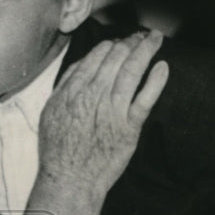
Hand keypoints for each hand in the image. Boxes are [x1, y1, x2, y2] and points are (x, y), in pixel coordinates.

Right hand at [38, 31, 167, 196]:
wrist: (71, 178)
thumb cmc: (58, 148)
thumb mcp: (51, 110)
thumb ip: (66, 85)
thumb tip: (82, 64)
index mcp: (74, 90)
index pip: (96, 56)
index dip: (111, 45)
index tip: (119, 41)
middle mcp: (94, 96)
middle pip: (117, 59)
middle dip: (131, 42)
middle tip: (141, 36)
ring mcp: (114, 111)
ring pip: (132, 72)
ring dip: (145, 51)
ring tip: (155, 39)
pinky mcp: (130, 127)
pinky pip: (146, 99)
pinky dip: (155, 81)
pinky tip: (163, 66)